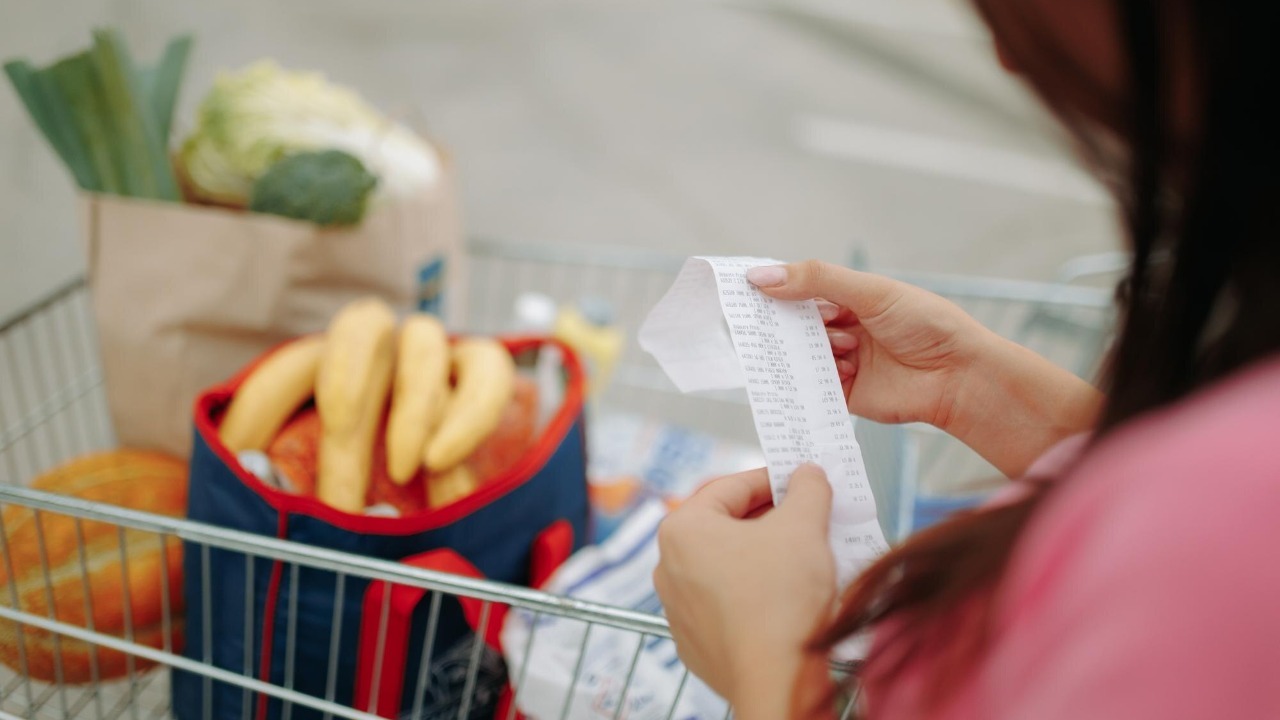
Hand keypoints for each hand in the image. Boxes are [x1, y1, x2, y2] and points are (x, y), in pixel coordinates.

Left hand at [654, 466, 836, 717]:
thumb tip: (807, 475)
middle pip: (726, 525)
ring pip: (726, 566)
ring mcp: (678, 608)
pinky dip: (753, 593)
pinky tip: (786, 597)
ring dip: (763, 556)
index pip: (732, 486)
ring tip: (803, 557)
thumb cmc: (781, 598)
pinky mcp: (695, 642)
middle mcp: (668, 567)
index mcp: (683, 529)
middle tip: (808, 518)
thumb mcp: (804, 526)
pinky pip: (726, 603)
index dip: (773, 478)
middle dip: (769, 519)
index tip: (801, 480)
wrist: (776, 680)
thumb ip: (807, 489)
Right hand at [747, 261, 1103, 475]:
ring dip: (807, 352)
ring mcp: (843, 362)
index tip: (745, 289)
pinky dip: (807, 383)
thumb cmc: (928, 325)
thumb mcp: (870, 292)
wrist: (960, 377)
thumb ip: (815, 280)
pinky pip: (813, 389)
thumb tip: (761, 276)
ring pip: (803, 356)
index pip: (802, 289)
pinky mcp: (844, 395)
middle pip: (797, 325)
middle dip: (784, 324)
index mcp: (852, 297)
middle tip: (761, 324)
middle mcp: (845, 328)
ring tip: (826, 349)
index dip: (775, 289)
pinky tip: (810, 377)